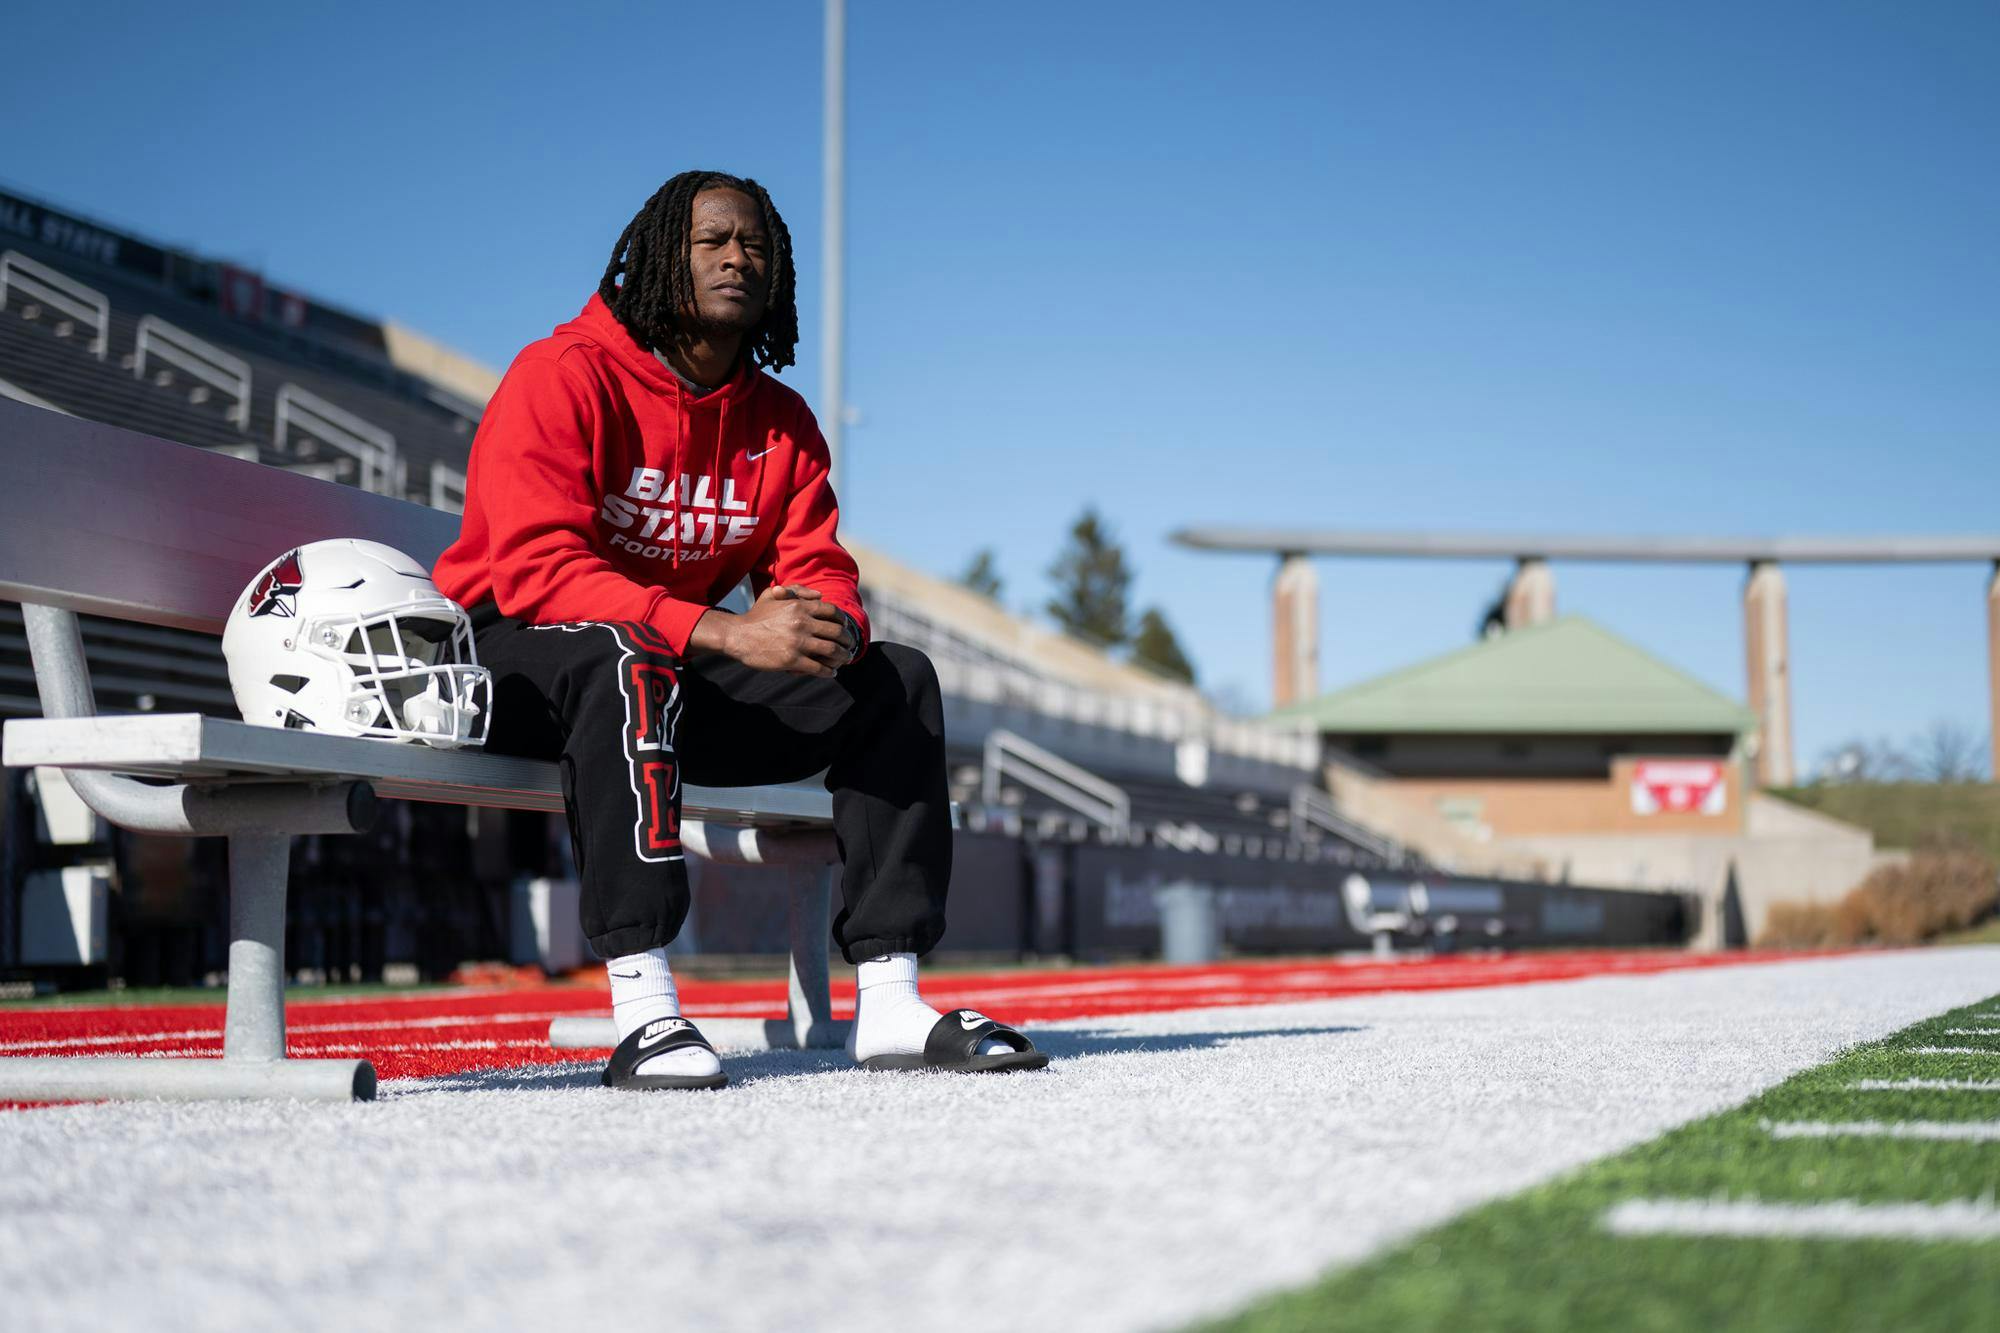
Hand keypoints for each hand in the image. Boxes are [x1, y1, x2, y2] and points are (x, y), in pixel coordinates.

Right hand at [697, 584, 853, 675]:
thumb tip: (820, 595)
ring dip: (842, 656)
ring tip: (845, 659)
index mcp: (799, 606)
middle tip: (850, 646)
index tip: (845, 627)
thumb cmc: (755, 615)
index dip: (843, 620)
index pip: (832, 611)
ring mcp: (798, 642)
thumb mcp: (773, 595)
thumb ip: (797, 591)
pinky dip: (828, 671)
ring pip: (831, 651)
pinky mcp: (792, 660)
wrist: (737, 636)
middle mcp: (802, 623)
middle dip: (847, 640)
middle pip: (836, 632)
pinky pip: (818, 667)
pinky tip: (831, 673)